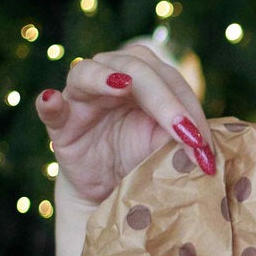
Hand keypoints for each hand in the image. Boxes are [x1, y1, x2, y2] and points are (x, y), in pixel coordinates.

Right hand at [37, 42, 215, 206]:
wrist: (110, 186)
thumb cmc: (142, 157)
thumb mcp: (167, 147)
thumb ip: (182, 137)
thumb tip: (203, 147)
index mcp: (146, 78)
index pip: (170, 80)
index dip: (189, 109)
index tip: (205, 146)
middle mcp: (112, 76)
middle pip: (138, 69)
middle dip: (166, 102)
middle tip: (187, 135)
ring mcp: (82, 96)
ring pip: (89, 73)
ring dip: (105, 78)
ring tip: (123, 86)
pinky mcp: (60, 122)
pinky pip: (52, 107)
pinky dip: (50, 103)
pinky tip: (52, 100)